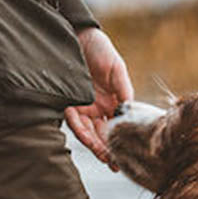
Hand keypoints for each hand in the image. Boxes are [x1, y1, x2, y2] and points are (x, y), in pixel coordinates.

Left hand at [65, 26, 132, 166]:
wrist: (79, 34)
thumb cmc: (100, 50)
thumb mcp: (117, 70)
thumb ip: (124, 92)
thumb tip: (130, 113)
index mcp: (110, 104)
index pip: (115, 128)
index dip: (119, 143)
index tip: (125, 157)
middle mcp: (95, 109)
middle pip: (101, 135)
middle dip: (107, 150)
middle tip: (114, 164)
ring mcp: (81, 106)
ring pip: (87, 132)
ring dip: (95, 145)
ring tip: (104, 156)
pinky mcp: (67, 101)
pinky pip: (73, 120)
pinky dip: (81, 130)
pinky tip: (89, 138)